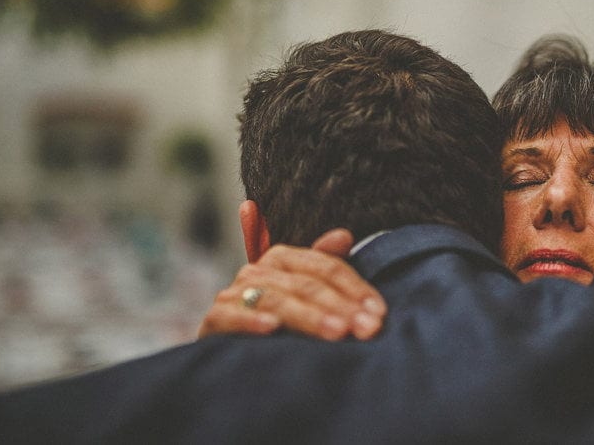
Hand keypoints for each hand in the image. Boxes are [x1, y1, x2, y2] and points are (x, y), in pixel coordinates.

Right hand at [198, 229, 386, 340]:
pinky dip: (250, 320)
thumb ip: (324, 264)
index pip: (324, 266)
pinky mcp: (214, 320)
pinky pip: (230, 316)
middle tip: (366, 329)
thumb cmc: (276, 320)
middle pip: (305, 284)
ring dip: (308, 316)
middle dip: (340, 306)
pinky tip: (271, 328)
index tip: (379, 312)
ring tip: (336, 332)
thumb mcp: (304, 293)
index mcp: (282, 259)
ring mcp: (233, 294)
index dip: (354, 287)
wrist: (229, 356)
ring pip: (275, 299)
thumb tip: (345, 235)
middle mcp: (257, 270)